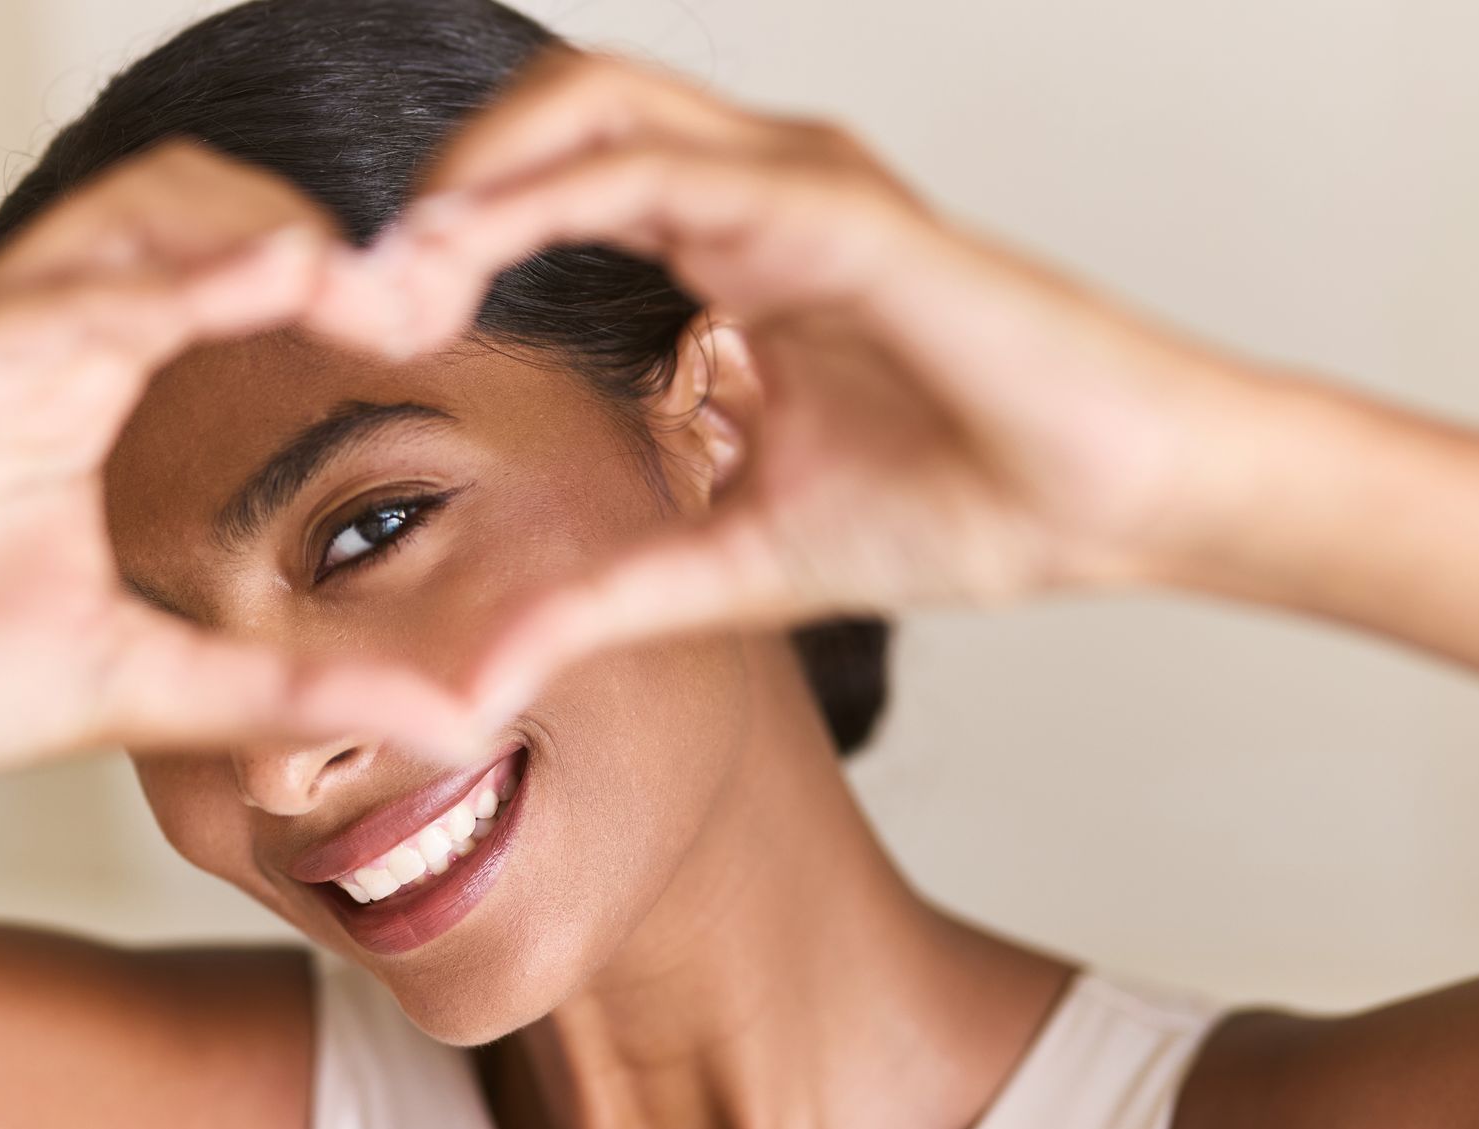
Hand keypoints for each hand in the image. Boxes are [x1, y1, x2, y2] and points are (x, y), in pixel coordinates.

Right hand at [0, 142, 471, 827]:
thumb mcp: (149, 685)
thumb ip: (291, 688)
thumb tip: (449, 723)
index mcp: (87, 383)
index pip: (225, 268)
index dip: (329, 273)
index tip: (424, 324)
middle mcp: (36, 343)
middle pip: (189, 205)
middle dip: (308, 232)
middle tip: (408, 300)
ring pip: (119, 217)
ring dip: (243, 230)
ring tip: (347, 279)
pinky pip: (30, 303)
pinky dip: (137, 288)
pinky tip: (245, 285)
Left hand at [361, 53, 1270, 715]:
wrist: (1116, 502)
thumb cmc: (967, 505)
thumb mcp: (733, 563)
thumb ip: (606, 598)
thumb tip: (486, 671)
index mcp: (736, 255)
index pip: (561, 188)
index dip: (456, 238)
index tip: (377, 329)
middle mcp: (758, 196)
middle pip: (558, 117)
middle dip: (442, 189)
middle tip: (362, 295)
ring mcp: (798, 188)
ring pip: (593, 108)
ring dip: (472, 179)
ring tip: (396, 276)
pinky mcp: (836, 212)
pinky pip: (661, 172)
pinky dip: (546, 196)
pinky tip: (468, 253)